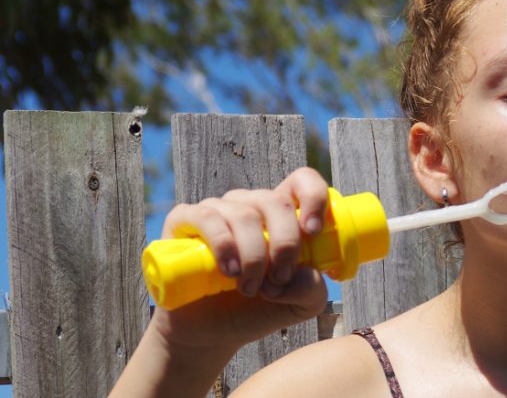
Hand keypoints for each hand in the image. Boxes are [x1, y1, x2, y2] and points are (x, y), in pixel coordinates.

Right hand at [150, 167, 331, 350]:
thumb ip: (313, 289)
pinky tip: (229, 271)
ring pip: (244, 215)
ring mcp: (217, 210)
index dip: (313, 197)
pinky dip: (224, 245)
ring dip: (254, 255)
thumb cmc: (256, 310)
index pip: (302, 181)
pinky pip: (207, 217)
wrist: (209, 333)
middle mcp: (249, 206)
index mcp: (281, 216)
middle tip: (279, 278)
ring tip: (250, 287)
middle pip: (276, 201)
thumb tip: (305, 272)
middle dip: (285, 243)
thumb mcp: (300, 305)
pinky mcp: (184, 221)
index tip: (314, 232)